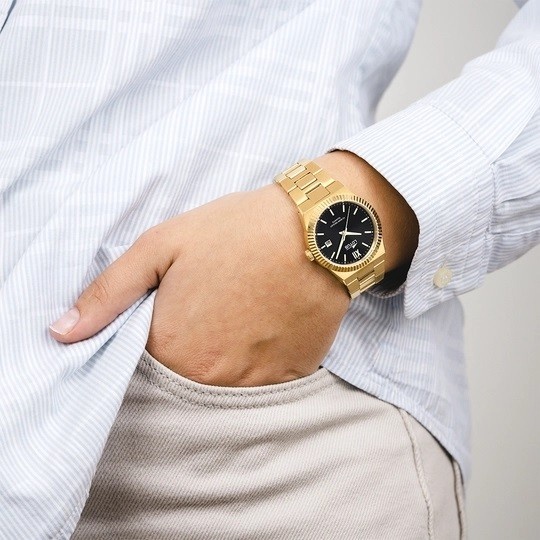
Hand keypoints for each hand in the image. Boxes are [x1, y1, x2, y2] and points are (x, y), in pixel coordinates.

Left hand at [49, 183, 349, 385]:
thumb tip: (61, 334)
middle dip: (184, 356)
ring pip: (221, 389)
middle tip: (204, 316)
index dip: (147, 347)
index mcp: (172, 347)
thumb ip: (108, 293)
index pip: (138, 373)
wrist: (319, 231)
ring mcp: (254, 383)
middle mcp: (211, 377)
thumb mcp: (162, 246)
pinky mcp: (291, 378)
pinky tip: (261, 329)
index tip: (164, 322)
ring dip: (220, 363)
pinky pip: (260, 387)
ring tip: (235, 320)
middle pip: (181, 384)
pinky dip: (254, 365)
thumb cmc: (237, 232)